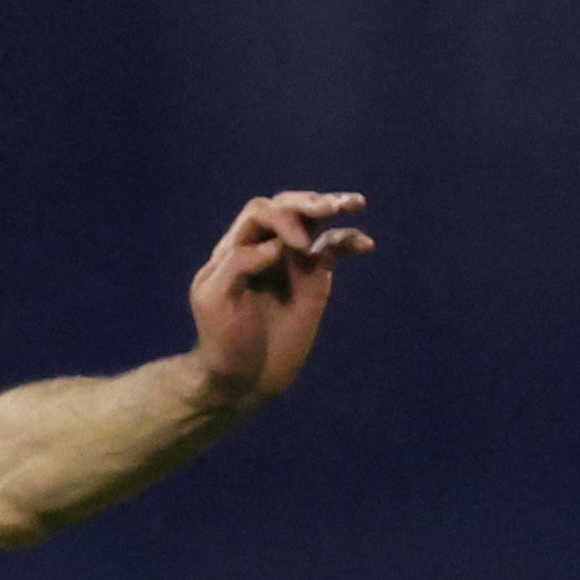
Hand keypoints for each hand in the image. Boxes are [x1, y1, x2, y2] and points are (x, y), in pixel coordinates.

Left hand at [184, 192, 368, 407]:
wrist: (243, 377)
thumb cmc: (222, 340)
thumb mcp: (215, 300)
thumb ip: (239, 264)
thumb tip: (278, 244)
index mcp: (235, 248)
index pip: (260, 213)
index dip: (281, 219)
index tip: (295, 248)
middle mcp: (264, 247)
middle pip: (287, 206)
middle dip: (309, 202)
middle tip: (330, 208)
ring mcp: (292, 261)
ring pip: (312, 220)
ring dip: (332, 206)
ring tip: (353, 203)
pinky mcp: (314, 278)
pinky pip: (334, 248)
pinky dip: (350, 240)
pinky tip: (364, 246)